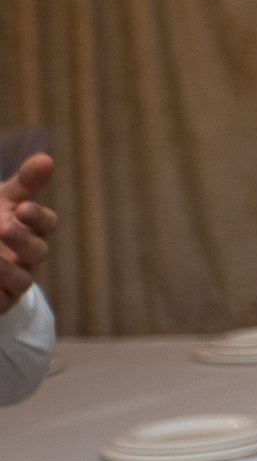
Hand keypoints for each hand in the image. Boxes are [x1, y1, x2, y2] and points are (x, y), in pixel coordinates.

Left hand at [0, 154, 56, 314]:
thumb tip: (46, 158)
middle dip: (22, 240)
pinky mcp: (2, 302)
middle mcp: (29, 257)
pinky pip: (2, 301)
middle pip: (38, 252)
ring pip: (22, 280)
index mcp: (32, 230)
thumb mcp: (3, 200)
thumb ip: (25, 183)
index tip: (22, 208)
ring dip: (4, 269)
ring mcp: (16, 282)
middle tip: (2, 227)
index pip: (47, 224)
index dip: (38, 218)